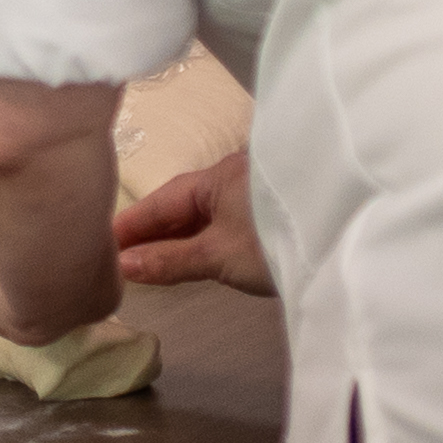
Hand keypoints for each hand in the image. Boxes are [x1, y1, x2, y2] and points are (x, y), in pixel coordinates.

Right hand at [111, 155, 271, 294]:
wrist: (342, 254)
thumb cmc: (271, 244)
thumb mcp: (217, 255)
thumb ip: (169, 260)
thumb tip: (123, 265)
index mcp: (217, 176)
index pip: (162, 201)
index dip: (131, 224)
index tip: (101, 243)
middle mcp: (230, 182)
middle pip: (179, 208)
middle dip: (149, 234)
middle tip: (115, 258)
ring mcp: (249, 203)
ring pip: (199, 221)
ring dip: (172, 242)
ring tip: (141, 264)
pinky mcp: (264, 225)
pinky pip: (216, 231)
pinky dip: (195, 245)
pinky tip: (180, 260)